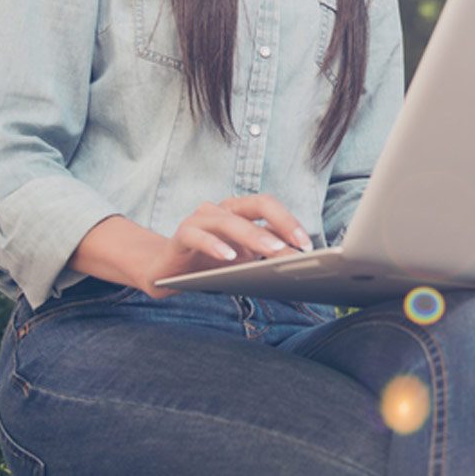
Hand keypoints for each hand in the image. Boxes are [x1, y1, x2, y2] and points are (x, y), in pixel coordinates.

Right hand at [143, 193, 310, 298]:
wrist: (167, 271)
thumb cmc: (210, 262)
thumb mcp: (244, 257)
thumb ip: (266, 250)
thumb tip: (299, 256)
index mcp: (240, 210)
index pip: (270, 206)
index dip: (290, 222)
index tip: (307, 245)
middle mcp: (222, 208)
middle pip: (256, 204)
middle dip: (281, 223)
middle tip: (297, 247)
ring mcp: (200, 219)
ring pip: (229, 220)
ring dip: (253, 236)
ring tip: (273, 251)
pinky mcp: (181, 235)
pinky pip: (197, 236)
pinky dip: (214, 245)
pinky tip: (229, 258)